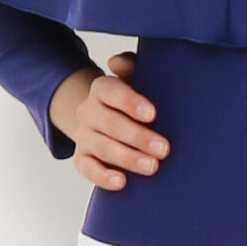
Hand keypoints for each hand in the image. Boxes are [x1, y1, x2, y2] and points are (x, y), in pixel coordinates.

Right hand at [51, 51, 168, 189]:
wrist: (108, 121)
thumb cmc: (135, 101)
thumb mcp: (137, 79)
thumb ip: (132, 66)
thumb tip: (117, 62)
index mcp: (103, 88)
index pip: (112, 93)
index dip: (131, 103)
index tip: (152, 114)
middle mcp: (89, 111)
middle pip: (110, 124)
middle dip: (138, 137)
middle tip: (164, 149)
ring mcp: (84, 135)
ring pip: (102, 147)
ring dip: (127, 158)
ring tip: (152, 167)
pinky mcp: (82, 158)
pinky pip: (88, 168)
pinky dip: (103, 177)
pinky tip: (121, 182)